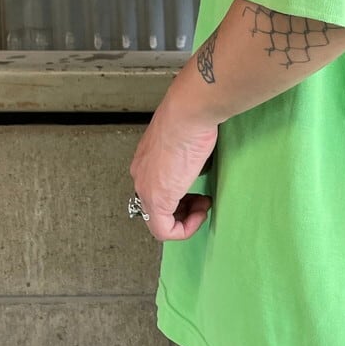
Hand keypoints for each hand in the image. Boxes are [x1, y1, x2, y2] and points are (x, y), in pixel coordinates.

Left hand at [128, 97, 219, 242]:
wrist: (188, 114)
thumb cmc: (190, 118)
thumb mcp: (184, 138)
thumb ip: (183, 153)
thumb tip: (196, 158)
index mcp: (145, 161)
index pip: (158, 189)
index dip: (181, 197)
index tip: (199, 190)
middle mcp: (141, 177)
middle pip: (158, 208)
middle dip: (184, 210)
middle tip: (203, 200)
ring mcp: (146, 189)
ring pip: (160, 222)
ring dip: (186, 220)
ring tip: (203, 206)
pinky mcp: (157, 199)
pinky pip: (165, 231)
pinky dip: (185, 229)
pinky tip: (200, 213)